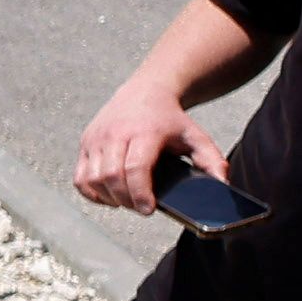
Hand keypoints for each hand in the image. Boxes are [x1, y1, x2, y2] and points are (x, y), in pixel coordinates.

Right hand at [73, 79, 230, 215]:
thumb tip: (222, 186)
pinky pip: (80, 177)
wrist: (146, 91)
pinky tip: (108, 194)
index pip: (134, 168)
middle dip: (125, 200)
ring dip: (108, 197)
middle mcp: (115, 133)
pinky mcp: (86, 143)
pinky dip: (91, 192)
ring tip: (125, 201)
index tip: (149, 209)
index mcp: (144, 131)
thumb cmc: (171, 120)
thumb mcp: (196, 137)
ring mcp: (96, 138)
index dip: (140, 194)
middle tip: (140, 206)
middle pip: (110, 177)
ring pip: (92, 179)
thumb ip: (211, 161)